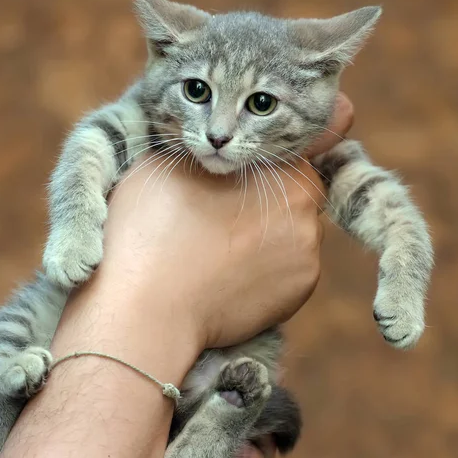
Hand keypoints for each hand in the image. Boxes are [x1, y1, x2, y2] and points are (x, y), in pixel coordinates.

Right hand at [96, 93, 352, 355]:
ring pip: (291, 235)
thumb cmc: (153, 230)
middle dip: (266, 200)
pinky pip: (287, 271)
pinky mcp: (297, 295)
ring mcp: (307, 259)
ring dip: (267, 235)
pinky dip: (266, 269)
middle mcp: (308, 215)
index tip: (237, 176)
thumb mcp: (170, 163)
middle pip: (294, 196)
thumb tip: (217, 147)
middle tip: (224, 213)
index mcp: (286, 174)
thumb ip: (209, 149)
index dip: (259, 163)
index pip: (288, 154)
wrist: (149, 310)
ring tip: (221, 248)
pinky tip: (230, 274)